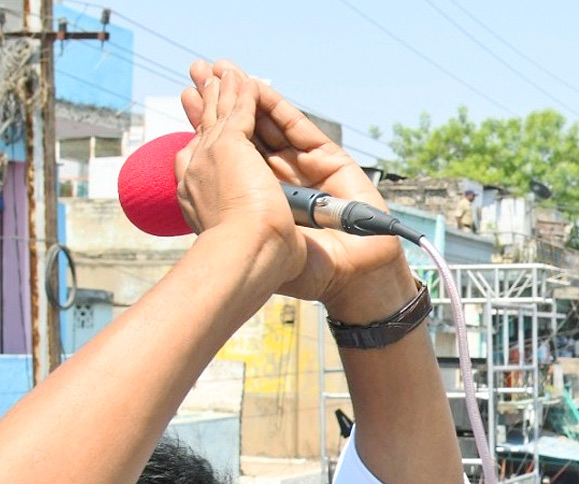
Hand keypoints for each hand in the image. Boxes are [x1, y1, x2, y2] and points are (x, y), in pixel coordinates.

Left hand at [180, 59, 413, 319]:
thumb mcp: (247, 229)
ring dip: (246, 94)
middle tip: (198, 67)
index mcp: (253, 198)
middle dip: (221, 99)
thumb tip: (187, 158)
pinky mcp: (329, 161)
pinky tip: (255, 86)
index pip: (227, 153)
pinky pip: (298, 128)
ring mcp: (303, 169)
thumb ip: (220, 192)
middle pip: (244, 132)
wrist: (345, 274)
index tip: (187, 94)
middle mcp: (276, 180)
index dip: (208, 122)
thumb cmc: (295, 264)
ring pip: (270, 125)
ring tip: (222, 67)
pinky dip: (276, 107)